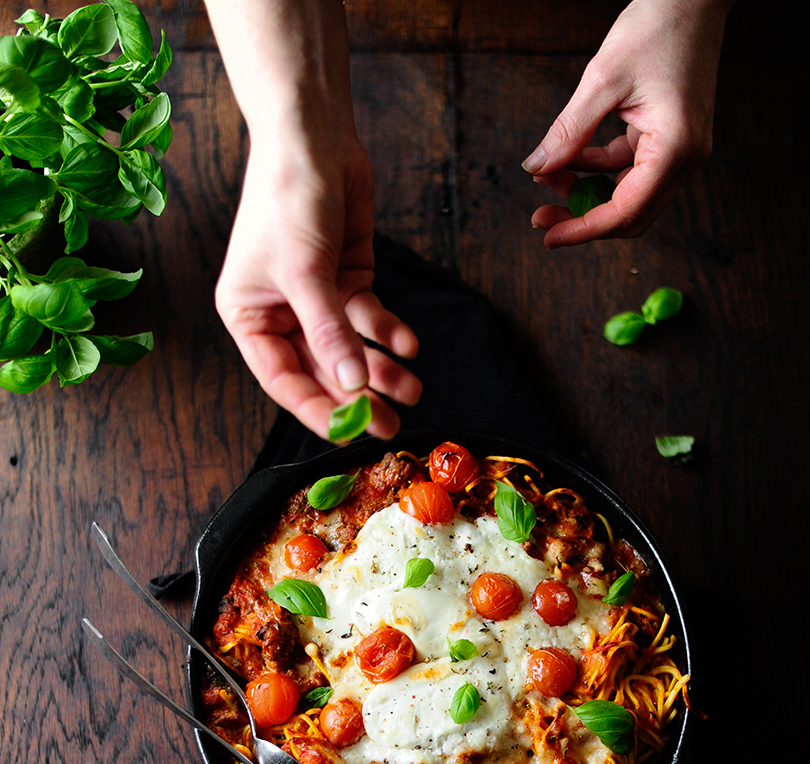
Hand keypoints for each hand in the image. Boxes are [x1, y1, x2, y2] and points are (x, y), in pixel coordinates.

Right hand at [215, 137, 420, 439]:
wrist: (313, 137)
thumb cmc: (288, 199)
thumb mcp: (305, 272)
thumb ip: (329, 332)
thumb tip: (350, 387)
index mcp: (248, 316)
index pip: (283, 379)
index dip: (316, 408)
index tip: (347, 432)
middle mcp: (280, 314)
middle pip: (321, 370)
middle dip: (357, 397)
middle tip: (390, 427)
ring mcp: (316, 299)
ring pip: (350, 349)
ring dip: (381, 370)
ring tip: (412, 391)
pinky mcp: (347, 280)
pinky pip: (369, 318)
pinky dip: (389, 332)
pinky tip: (409, 346)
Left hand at [523, 0, 730, 246]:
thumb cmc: (659, 24)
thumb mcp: (603, 77)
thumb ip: (570, 130)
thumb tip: (537, 168)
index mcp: (676, 147)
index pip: (626, 211)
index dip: (584, 229)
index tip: (548, 234)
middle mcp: (685, 157)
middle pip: (630, 214)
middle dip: (584, 218)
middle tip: (541, 216)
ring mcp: (680, 150)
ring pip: (628, 195)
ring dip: (587, 191)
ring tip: (547, 176)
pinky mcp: (670, 138)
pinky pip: (629, 169)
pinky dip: (598, 169)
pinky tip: (569, 158)